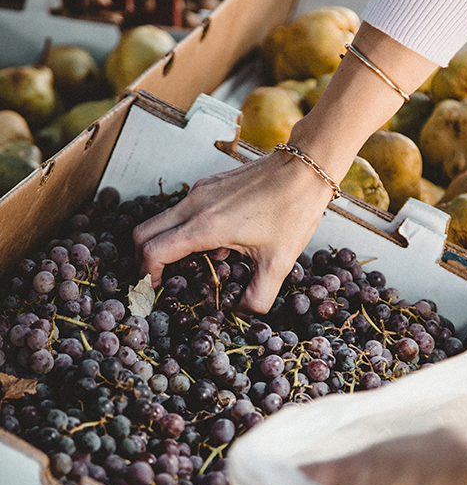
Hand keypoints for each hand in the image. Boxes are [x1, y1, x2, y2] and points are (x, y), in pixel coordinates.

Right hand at [133, 149, 332, 313]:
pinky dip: (181, 230)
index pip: (153, 251)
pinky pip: (180, 210)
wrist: (305, 169)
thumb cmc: (293, 211)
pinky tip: (211, 245)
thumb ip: (258, 296)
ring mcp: (199, 191)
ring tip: (187, 266)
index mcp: (205, 226)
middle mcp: (194, 205)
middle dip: (144, 260)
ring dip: (163, 244)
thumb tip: (242, 315)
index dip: (147, 276)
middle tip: (159, 281)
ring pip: (160, 220)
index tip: (156, 291)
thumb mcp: (279, 263)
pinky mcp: (208, 184)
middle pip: (143, 233)